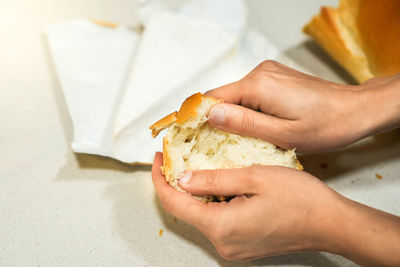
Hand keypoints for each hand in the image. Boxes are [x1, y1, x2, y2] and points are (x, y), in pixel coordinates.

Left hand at [152, 152, 399, 264]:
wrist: (331, 224)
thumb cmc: (301, 200)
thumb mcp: (253, 177)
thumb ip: (213, 179)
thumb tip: (183, 178)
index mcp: (221, 226)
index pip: (174, 202)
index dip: (160, 177)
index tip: (159, 157)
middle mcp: (223, 243)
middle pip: (185, 210)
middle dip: (177, 181)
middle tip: (179, 155)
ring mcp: (232, 247)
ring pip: (201, 214)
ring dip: (196, 190)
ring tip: (199, 164)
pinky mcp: (242, 245)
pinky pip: (216, 221)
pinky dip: (212, 201)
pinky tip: (219, 183)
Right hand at [205, 60, 399, 152]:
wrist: (355, 110)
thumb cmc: (325, 126)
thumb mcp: (282, 134)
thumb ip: (244, 124)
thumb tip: (210, 115)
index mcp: (258, 86)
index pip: (213, 98)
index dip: (197, 117)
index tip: (191, 137)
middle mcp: (260, 73)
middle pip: (223, 96)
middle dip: (215, 120)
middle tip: (214, 146)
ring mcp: (268, 72)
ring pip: (236, 96)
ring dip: (232, 116)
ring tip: (238, 140)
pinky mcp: (274, 77)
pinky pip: (249, 93)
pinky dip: (246, 110)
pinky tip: (254, 127)